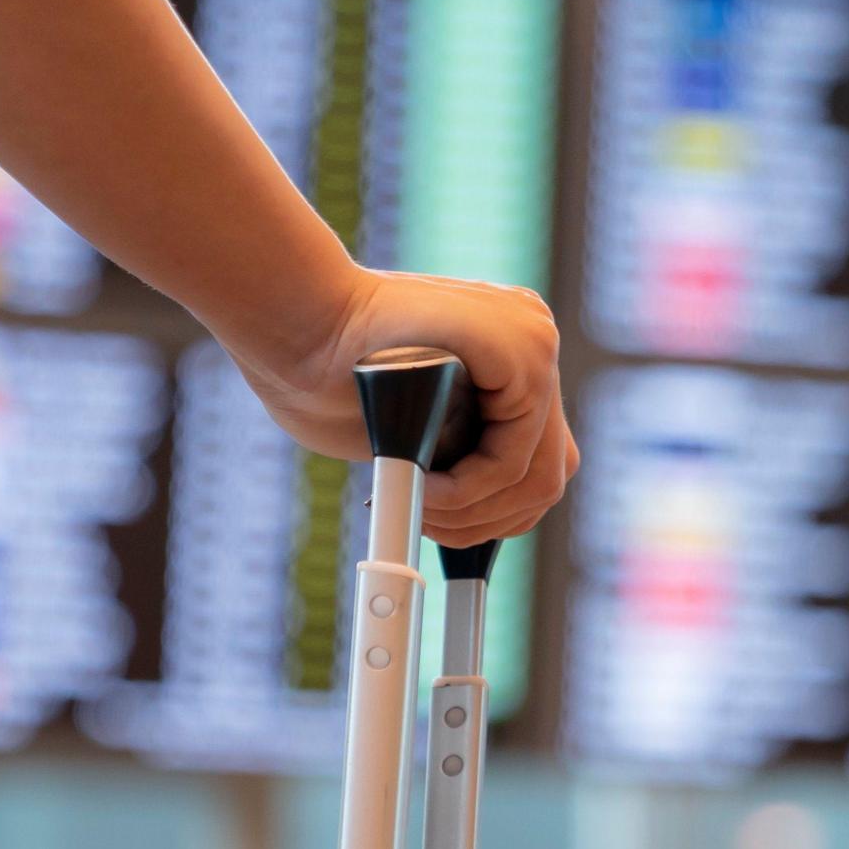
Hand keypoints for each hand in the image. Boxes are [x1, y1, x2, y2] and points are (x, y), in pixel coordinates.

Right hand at [228, 267, 577, 545]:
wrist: (298, 324)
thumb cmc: (333, 373)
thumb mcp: (416, 422)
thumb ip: (463, 449)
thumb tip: (495, 516)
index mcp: (514, 351)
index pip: (541, 457)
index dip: (492, 509)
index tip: (434, 519)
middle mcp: (535, 339)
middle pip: (551, 471)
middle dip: (486, 520)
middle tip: (426, 523)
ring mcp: (535, 340)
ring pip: (540, 475)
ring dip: (473, 512)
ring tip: (419, 508)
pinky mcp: (522, 351)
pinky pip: (514, 459)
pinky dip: (468, 492)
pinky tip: (422, 489)